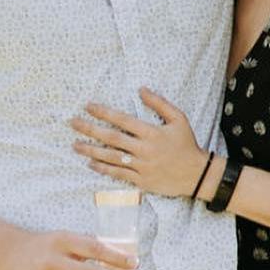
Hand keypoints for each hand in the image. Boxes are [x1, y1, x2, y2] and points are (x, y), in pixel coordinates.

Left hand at [71, 89, 204, 197]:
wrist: (196, 174)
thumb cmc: (187, 144)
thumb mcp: (179, 118)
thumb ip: (159, 103)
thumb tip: (141, 89)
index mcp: (151, 132)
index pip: (122, 120)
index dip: (103, 112)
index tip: (88, 106)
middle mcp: (144, 150)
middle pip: (111, 138)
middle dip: (90, 129)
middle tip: (73, 123)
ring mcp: (141, 166)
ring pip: (111, 157)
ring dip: (91, 150)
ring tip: (75, 145)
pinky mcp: (141, 180)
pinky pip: (118, 174)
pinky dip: (104, 169)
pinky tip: (91, 163)